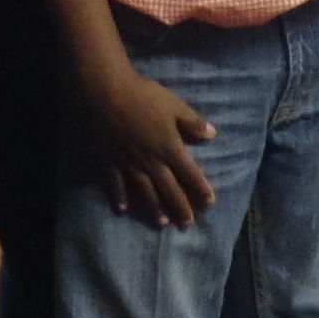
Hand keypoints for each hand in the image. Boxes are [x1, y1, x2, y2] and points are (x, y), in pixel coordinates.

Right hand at [94, 68, 217, 227]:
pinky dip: (119, 196)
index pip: (189, 172)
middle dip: (180, 206)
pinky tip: (122, 209)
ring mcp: (129, 164)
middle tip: (187, 224)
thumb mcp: (174, 105)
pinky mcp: (111, 161)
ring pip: (144, 191)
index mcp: (169, 148)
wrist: (106, 93)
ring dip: (154, 208)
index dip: (200, 187)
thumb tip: (212, 135)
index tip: (210, 202)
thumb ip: (192, 121)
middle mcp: (151, 161)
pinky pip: (116, 183)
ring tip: (162, 222)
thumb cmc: (143, 96)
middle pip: (168, 188)